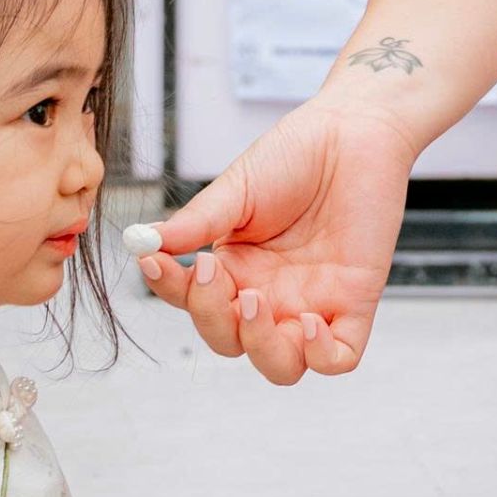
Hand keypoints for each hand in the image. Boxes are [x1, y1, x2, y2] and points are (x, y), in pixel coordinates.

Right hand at [136, 99, 419, 383]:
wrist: (354, 131)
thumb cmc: (296, 155)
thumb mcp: (236, 190)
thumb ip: (195, 223)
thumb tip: (141, 242)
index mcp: (234, 269)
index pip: (193, 302)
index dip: (171, 291)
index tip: (157, 263)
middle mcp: (268, 295)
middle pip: (230, 341)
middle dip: (213, 318)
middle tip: (215, 274)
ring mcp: (311, 304)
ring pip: (280, 366)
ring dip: (261, 347)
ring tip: (254, 301)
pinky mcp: (354, 305)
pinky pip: (339, 358)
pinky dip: (321, 355)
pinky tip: (308, 322)